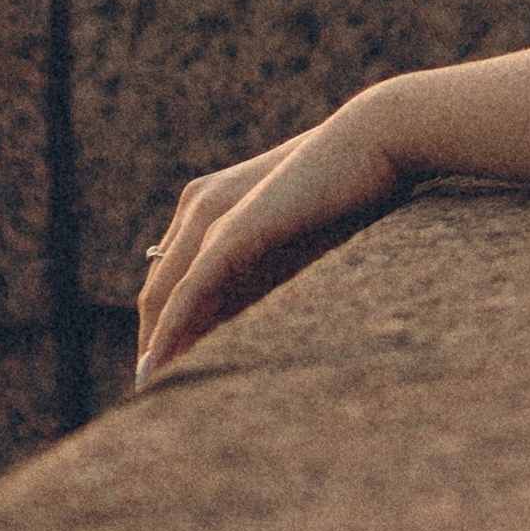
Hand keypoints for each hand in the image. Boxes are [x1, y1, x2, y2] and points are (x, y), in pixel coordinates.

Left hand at [137, 90, 414, 386]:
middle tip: (153, 388)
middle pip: (157, 287)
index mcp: (211, 201)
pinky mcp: (231, 232)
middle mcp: (198, 206)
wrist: (377, 139)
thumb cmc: (351, 184)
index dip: (165, 320)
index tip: (167, 365)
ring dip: (156, 344)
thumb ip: (264, 265)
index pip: (173, 273)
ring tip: (154, 390)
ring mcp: (210, 216)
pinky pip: (188, 293)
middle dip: (153, 339)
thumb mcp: (296, 233)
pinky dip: (170, 333)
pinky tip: (161, 367)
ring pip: (164, 294)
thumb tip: (243, 314)